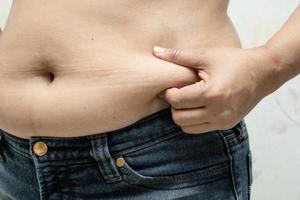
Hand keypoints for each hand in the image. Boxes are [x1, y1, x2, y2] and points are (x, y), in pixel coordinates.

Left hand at [153, 46, 278, 133]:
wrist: (264, 72)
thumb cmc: (235, 61)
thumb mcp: (206, 55)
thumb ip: (178, 55)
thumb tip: (155, 51)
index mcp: (211, 94)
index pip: (177, 101)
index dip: (169, 93)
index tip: (171, 86)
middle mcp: (217, 112)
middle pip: (179, 118)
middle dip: (174, 106)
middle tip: (179, 93)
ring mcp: (223, 121)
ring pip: (187, 128)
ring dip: (183, 115)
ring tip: (188, 100)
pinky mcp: (227, 125)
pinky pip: (200, 129)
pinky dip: (194, 121)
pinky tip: (198, 106)